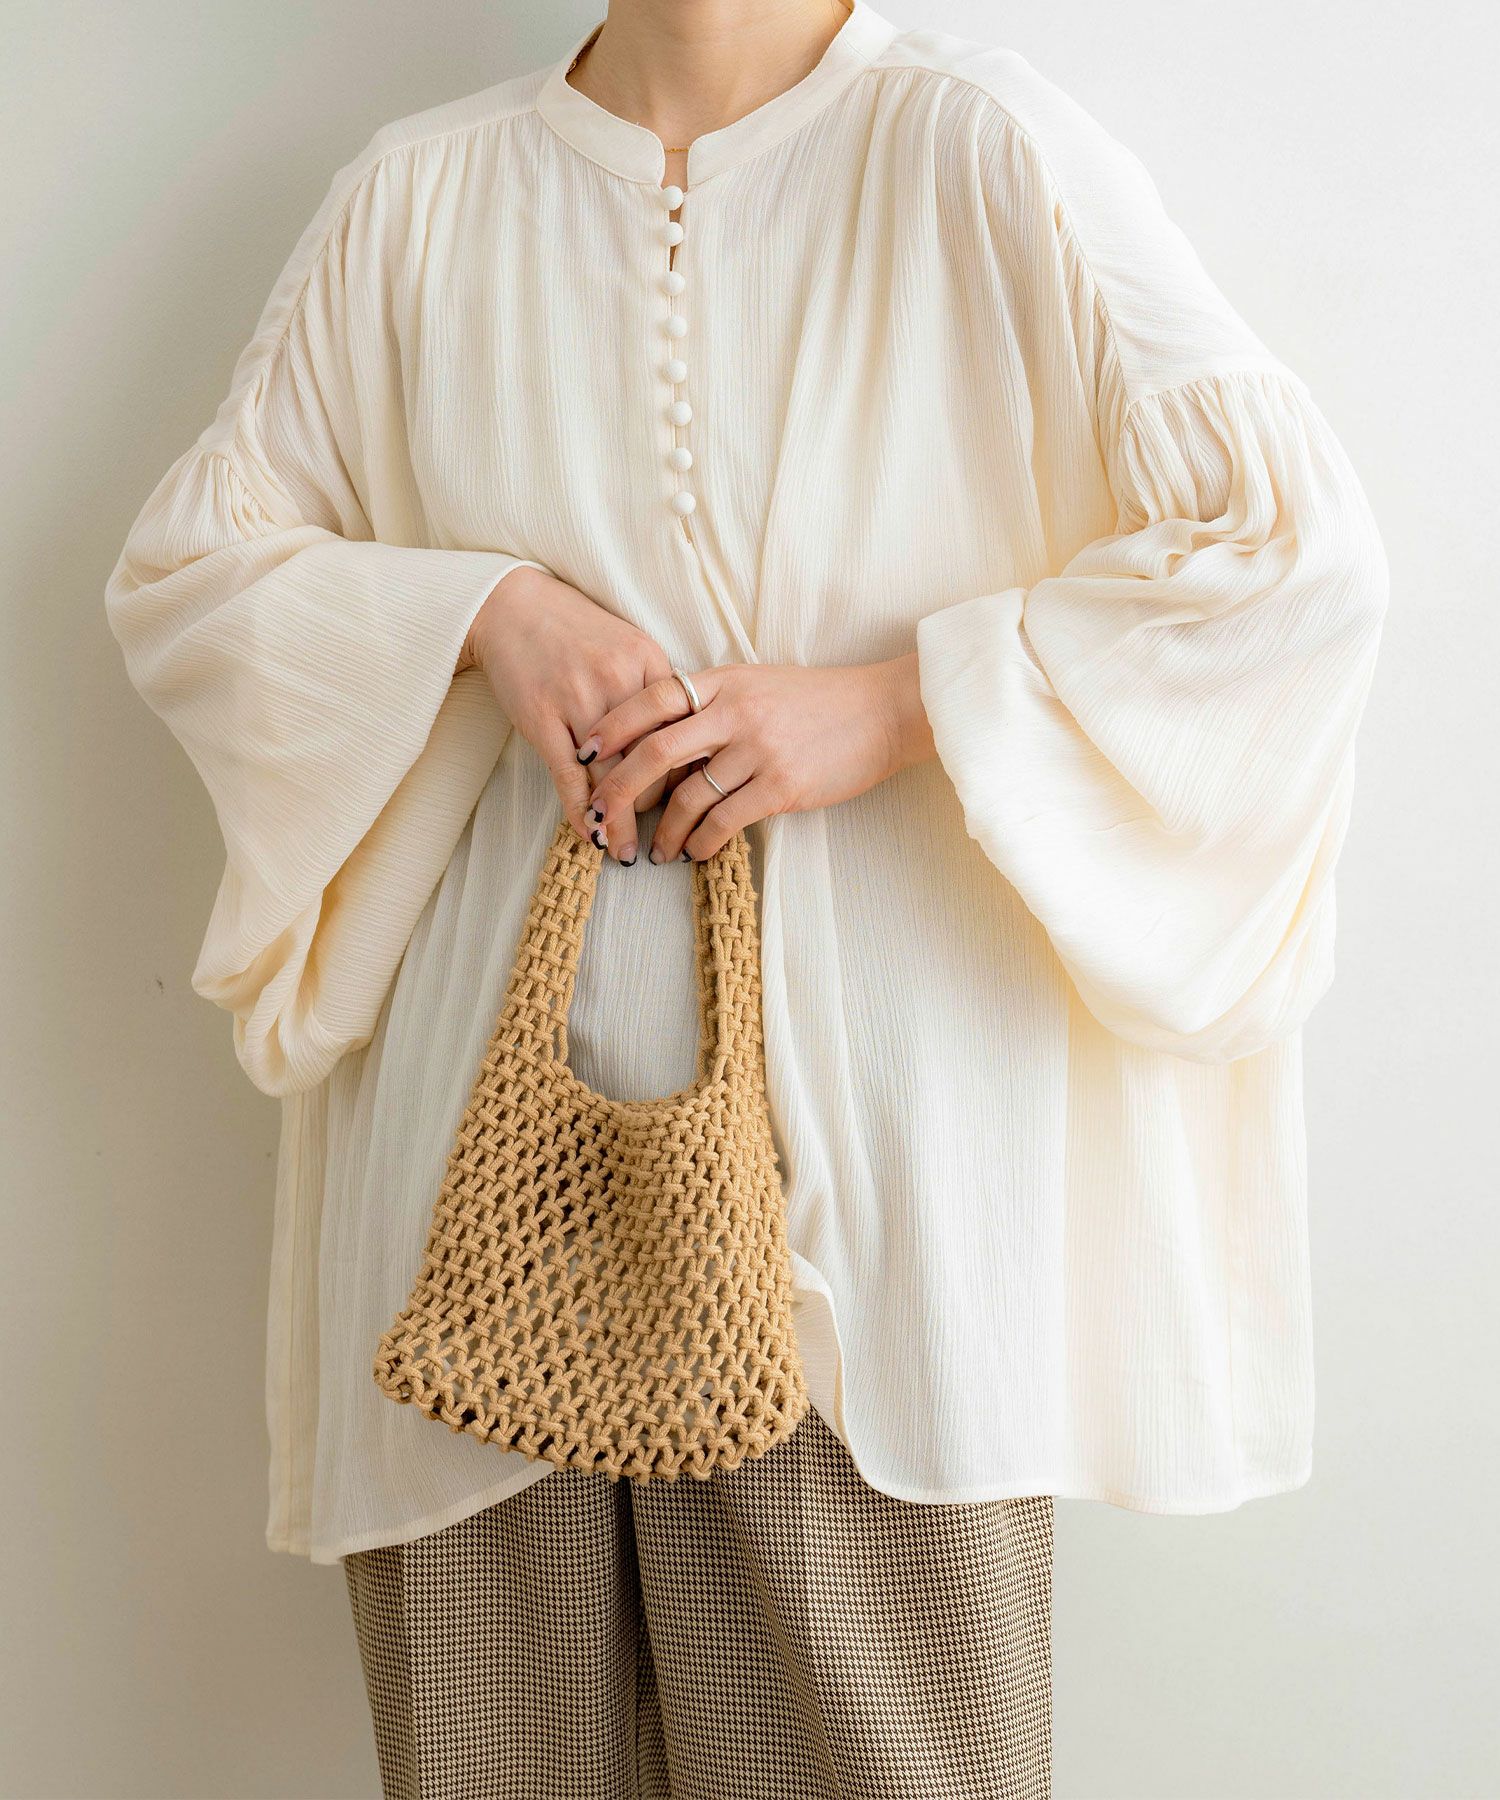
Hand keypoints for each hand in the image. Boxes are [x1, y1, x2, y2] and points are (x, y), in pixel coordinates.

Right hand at [457, 566, 675, 848]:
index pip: (681, 732)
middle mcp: (619, 681)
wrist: (512, 605)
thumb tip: (683, 742)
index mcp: (649, 663)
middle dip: (657, 806)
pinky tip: (592, 835)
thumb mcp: (629, 646)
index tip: (689, 804)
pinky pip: (568, 776)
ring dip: (620, 822)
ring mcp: (578, 699)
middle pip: (650, 758)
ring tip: (628, 852)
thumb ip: (655, 690)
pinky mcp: (541, 717)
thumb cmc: (574, 631)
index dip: (687, 774)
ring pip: (611, 774)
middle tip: (664, 838)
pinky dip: (580, 810)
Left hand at [576, 653, 936, 861]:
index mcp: (724, 682)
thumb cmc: (819, 702)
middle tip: (601, 817)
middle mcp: (734, 713)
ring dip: (664, 831)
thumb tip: (665, 731)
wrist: (882, 712)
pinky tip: (695, 853)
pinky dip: (701, 842)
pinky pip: (724, 821)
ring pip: (688, 796)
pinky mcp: (781, 786)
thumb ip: (714, 703)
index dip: (611, 726)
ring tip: (654, 851)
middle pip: (654, 751)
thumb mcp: (759, 685)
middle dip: (619, 789)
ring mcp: (758, 749)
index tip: (585, 753)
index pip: (651, 698)